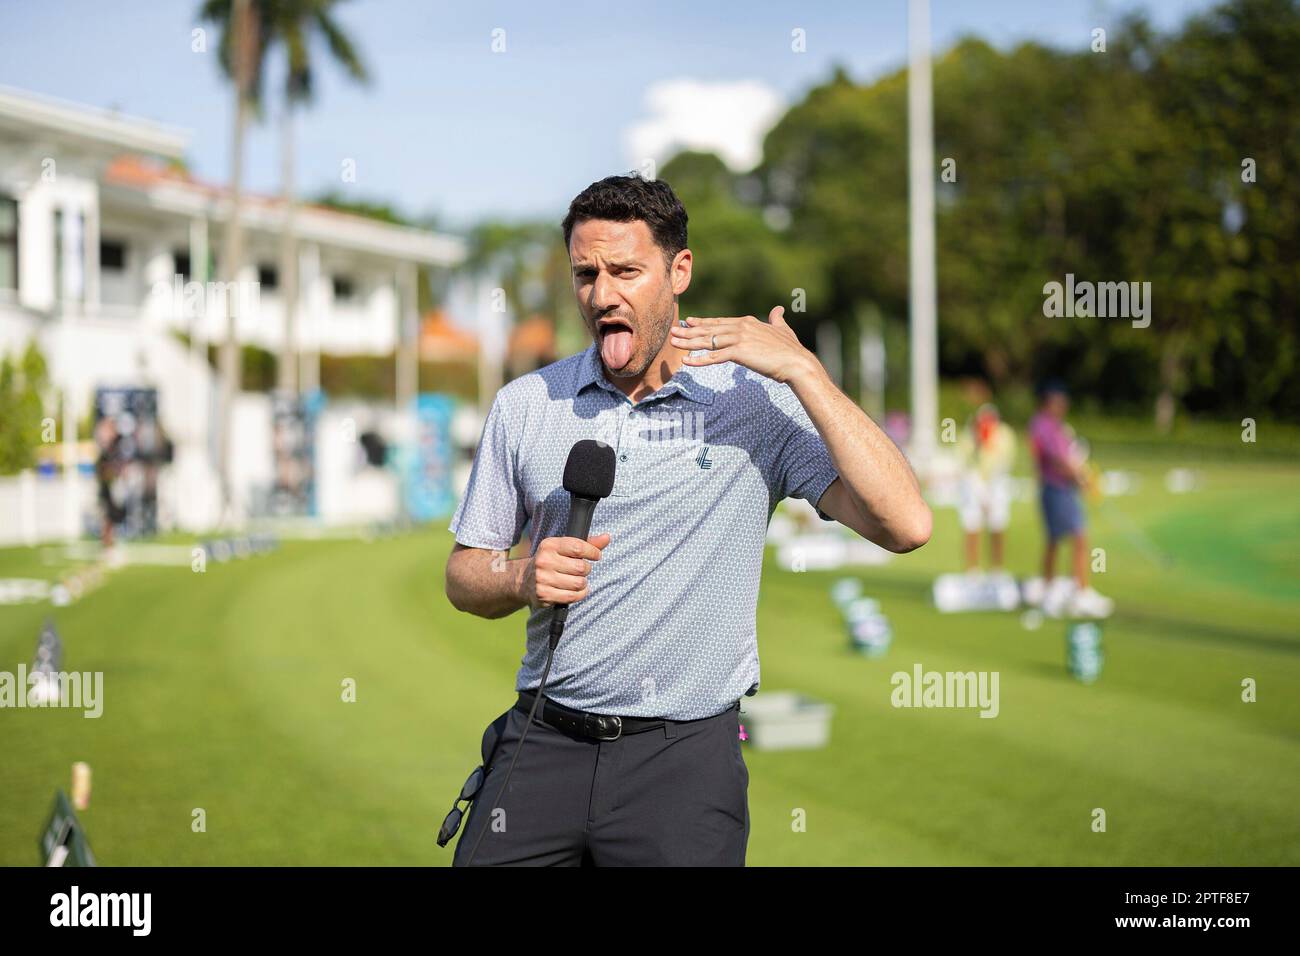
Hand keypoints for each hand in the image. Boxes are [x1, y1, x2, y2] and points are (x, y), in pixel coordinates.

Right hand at [521, 532, 609, 609]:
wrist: (523, 580)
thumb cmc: (551, 561)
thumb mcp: (563, 547)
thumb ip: (587, 543)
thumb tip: (607, 538)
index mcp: (549, 545)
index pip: (578, 547)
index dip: (593, 552)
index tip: (596, 555)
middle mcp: (544, 561)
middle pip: (581, 567)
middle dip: (586, 569)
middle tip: (581, 569)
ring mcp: (543, 579)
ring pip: (579, 583)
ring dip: (583, 583)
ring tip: (577, 580)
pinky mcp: (544, 594)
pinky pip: (572, 596)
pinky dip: (579, 594)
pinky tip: (575, 590)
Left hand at [669, 306, 816, 384]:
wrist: (796, 362)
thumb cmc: (791, 349)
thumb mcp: (782, 329)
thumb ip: (777, 319)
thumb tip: (779, 309)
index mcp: (747, 322)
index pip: (720, 322)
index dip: (703, 322)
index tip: (689, 321)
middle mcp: (741, 327)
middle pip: (710, 330)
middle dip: (689, 331)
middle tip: (674, 331)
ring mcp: (739, 339)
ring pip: (708, 341)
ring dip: (689, 342)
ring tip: (673, 342)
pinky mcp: (739, 353)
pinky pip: (714, 357)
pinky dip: (699, 360)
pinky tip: (686, 362)